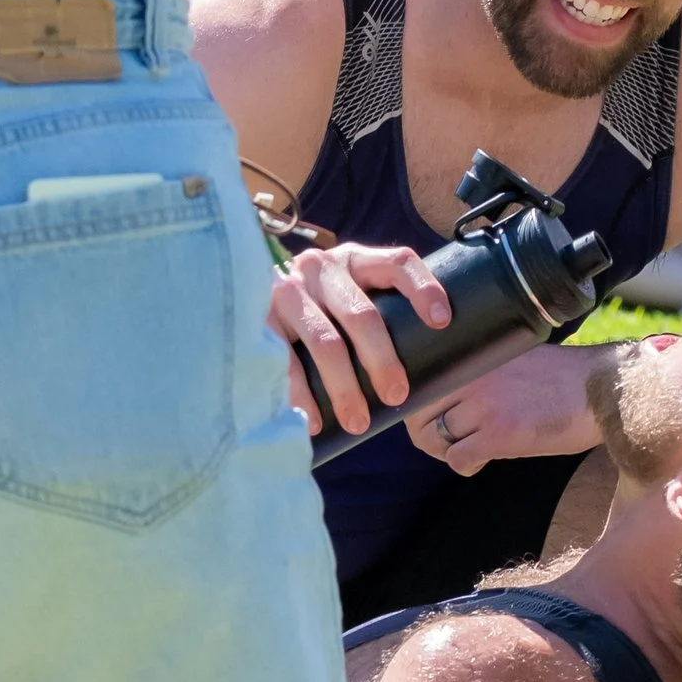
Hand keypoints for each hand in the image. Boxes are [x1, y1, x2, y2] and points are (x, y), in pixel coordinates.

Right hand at [269, 236, 451, 432]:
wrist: (239, 289)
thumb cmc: (319, 308)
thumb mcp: (348, 292)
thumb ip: (377, 309)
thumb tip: (432, 361)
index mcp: (355, 260)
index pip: (398, 263)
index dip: (423, 288)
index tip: (442, 322)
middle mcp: (321, 268)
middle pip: (362, 313)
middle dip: (382, 359)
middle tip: (396, 396)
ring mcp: (288, 290)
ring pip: (326, 341)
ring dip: (344, 386)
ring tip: (358, 422)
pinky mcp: (260, 317)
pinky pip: (285, 360)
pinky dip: (301, 394)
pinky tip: (314, 421)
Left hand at [406, 336, 601, 470]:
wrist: (603, 390)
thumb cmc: (563, 377)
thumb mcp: (512, 358)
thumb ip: (480, 370)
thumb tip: (450, 394)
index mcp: (473, 356)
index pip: (422, 382)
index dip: (420, 407)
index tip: (434, 419)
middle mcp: (472, 377)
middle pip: (417, 414)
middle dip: (427, 435)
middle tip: (448, 443)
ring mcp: (484, 404)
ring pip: (434, 438)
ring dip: (447, 452)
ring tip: (470, 451)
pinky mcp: (499, 433)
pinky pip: (457, 459)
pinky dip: (466, 466)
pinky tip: (484, 462)